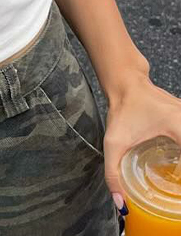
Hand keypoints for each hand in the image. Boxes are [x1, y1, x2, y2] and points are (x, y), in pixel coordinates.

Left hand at [104, 72, 180, 213]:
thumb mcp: (113, 143)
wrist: (126, 82)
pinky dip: (180, 149)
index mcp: (177, 124)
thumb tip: (120, 204)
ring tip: (175, 176)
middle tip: (175, 186)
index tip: (177, 190)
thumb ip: (113, 175)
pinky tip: (175, 162)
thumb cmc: (122, 109)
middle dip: (180, 171)